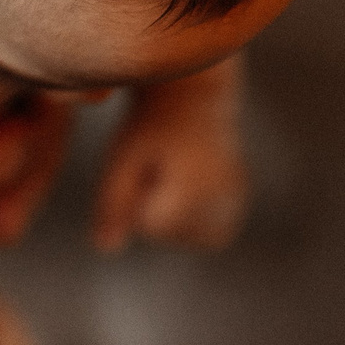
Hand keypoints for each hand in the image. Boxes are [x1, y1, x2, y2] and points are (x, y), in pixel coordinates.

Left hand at [90, 63, 248, 253]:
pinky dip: (190, 218)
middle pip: (167, 235)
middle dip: (153, 207)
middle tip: (160, 164)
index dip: (138, 198)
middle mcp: (226, 196)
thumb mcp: (123, 156)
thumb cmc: (150, 124)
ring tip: (173, 172)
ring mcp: (236, 201)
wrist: (191, 95)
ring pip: (185, 238)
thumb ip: (112, 202)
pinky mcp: (238, 201)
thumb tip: (106, 249)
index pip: (151, 227)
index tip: (146, 164)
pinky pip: (204, 232)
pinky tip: (186, 185)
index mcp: (197, 185)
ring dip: (171, 216)